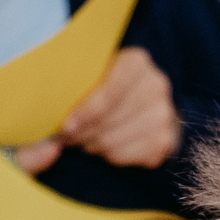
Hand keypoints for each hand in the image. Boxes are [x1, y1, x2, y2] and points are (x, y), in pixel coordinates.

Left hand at [56, 46, 180, 169]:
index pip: (108, 93)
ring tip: (84, 140)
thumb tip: (54, 131)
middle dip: (82, 132)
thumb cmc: (109, 85)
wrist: (148, 102)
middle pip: (108, 120)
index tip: (66, 126)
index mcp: (136, 62)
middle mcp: (156, 86)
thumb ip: (75, 88)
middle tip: (67, 136)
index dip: (85, 112)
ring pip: (113, 142)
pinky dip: (109, 155)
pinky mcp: (164, 141)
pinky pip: (124, 156)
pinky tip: (104, 146)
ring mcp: (164, 115)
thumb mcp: (95, 73)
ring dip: (92, 145)